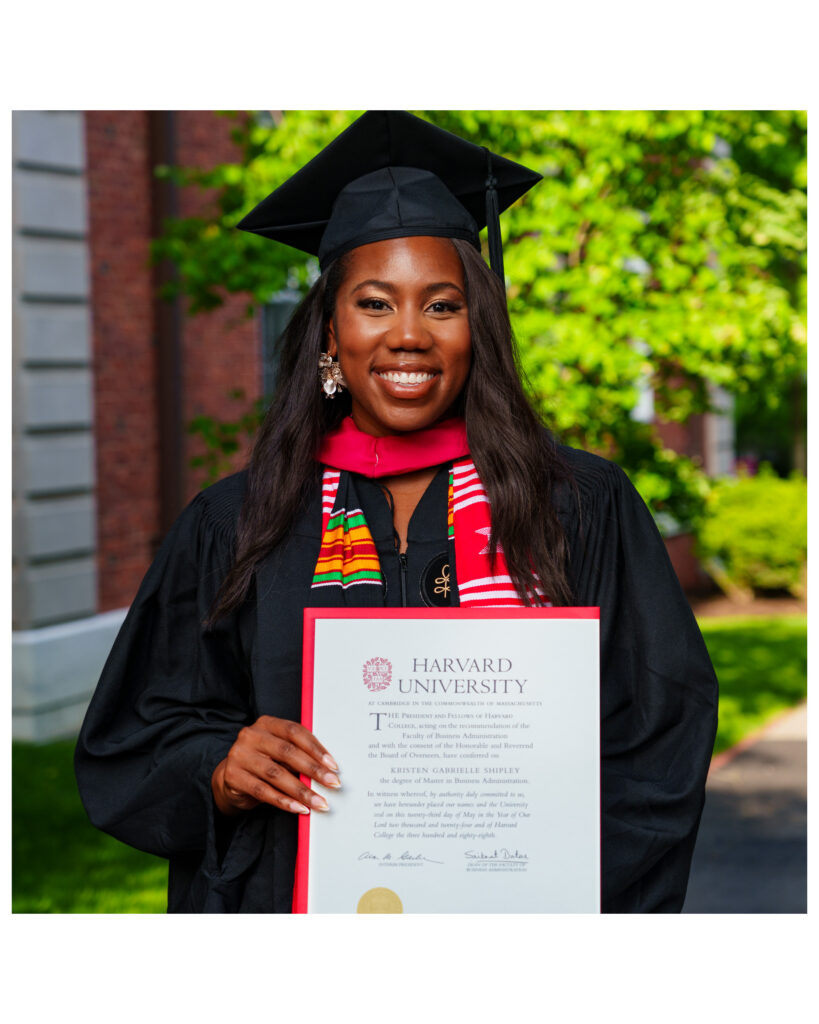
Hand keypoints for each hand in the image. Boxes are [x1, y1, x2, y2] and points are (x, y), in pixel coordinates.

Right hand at [212, 715, 339, 816]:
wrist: (230, 777)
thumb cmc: (262, 760)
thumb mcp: (277, 750)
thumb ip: (297, 752)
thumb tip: (325, 768)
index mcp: (266, 723)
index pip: (295, 731)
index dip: (316, 748)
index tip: (333, 765)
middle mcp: (251, 736)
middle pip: (288, 752)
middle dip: (313, 770)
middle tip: (332, 783)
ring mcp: (240, 756)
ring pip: (277, 774)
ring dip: (301, 791)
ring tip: (318, 802)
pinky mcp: (234, 777)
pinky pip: (264, 792)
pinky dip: (284, 802)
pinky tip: (299, 808)